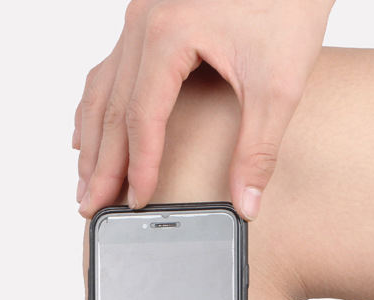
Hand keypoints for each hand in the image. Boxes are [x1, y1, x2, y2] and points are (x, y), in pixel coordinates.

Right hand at [74, 0, 333, 219]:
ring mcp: (142, 16)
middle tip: (91, 207)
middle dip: (102, 164)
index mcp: (168, 34)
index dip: (138, 167)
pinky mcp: (151, 18)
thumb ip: (258, 151)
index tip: (134, 203)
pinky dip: (99, 107)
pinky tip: (90, 133)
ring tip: (86, 181)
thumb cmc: (287, 6)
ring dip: (93, 139)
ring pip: (103, 88)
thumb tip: (246, 203)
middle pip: (111, 107)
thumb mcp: (278, 86)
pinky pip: (112, 69)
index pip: (141, 118)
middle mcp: (143, 22)